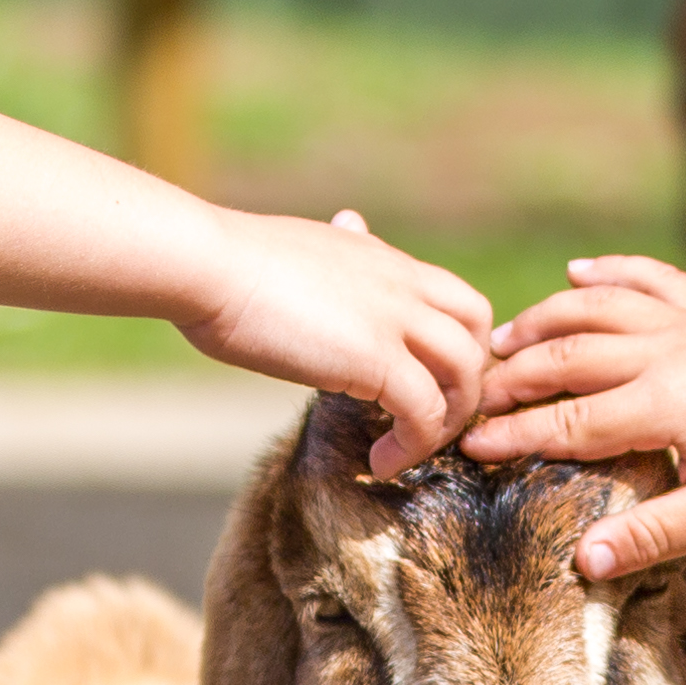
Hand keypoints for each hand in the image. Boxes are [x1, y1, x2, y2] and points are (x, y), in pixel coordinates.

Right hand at [181, 209, 496, 472]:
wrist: (207, 265)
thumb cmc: (235, 262)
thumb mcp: (309, 245)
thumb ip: (342, 246)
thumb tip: (350, 222)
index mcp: (386, 260)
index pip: (458, 301)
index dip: (458, 346)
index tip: (429, 384)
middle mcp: (402, 284)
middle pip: (477, 334)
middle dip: (466, 382)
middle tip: (429, 421)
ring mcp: (394, 320)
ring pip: (464, 374)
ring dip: (445, 422)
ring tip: (406, 450)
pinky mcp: (375, 358)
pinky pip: (423, 411)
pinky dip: (413, 445)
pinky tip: (381, 462)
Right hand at [464, 256, 685, 573]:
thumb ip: (651, 534)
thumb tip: (583, 562)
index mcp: (662, 403)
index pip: (567, 422)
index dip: (513, 435)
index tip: (469, 447)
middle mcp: (665, 351)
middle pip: (566, 355)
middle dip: (511, 375)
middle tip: (470, 395)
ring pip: (597, 306)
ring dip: (544, 318)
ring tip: (503, 338)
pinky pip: (649, 277)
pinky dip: (611, 269)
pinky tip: (577, 270)